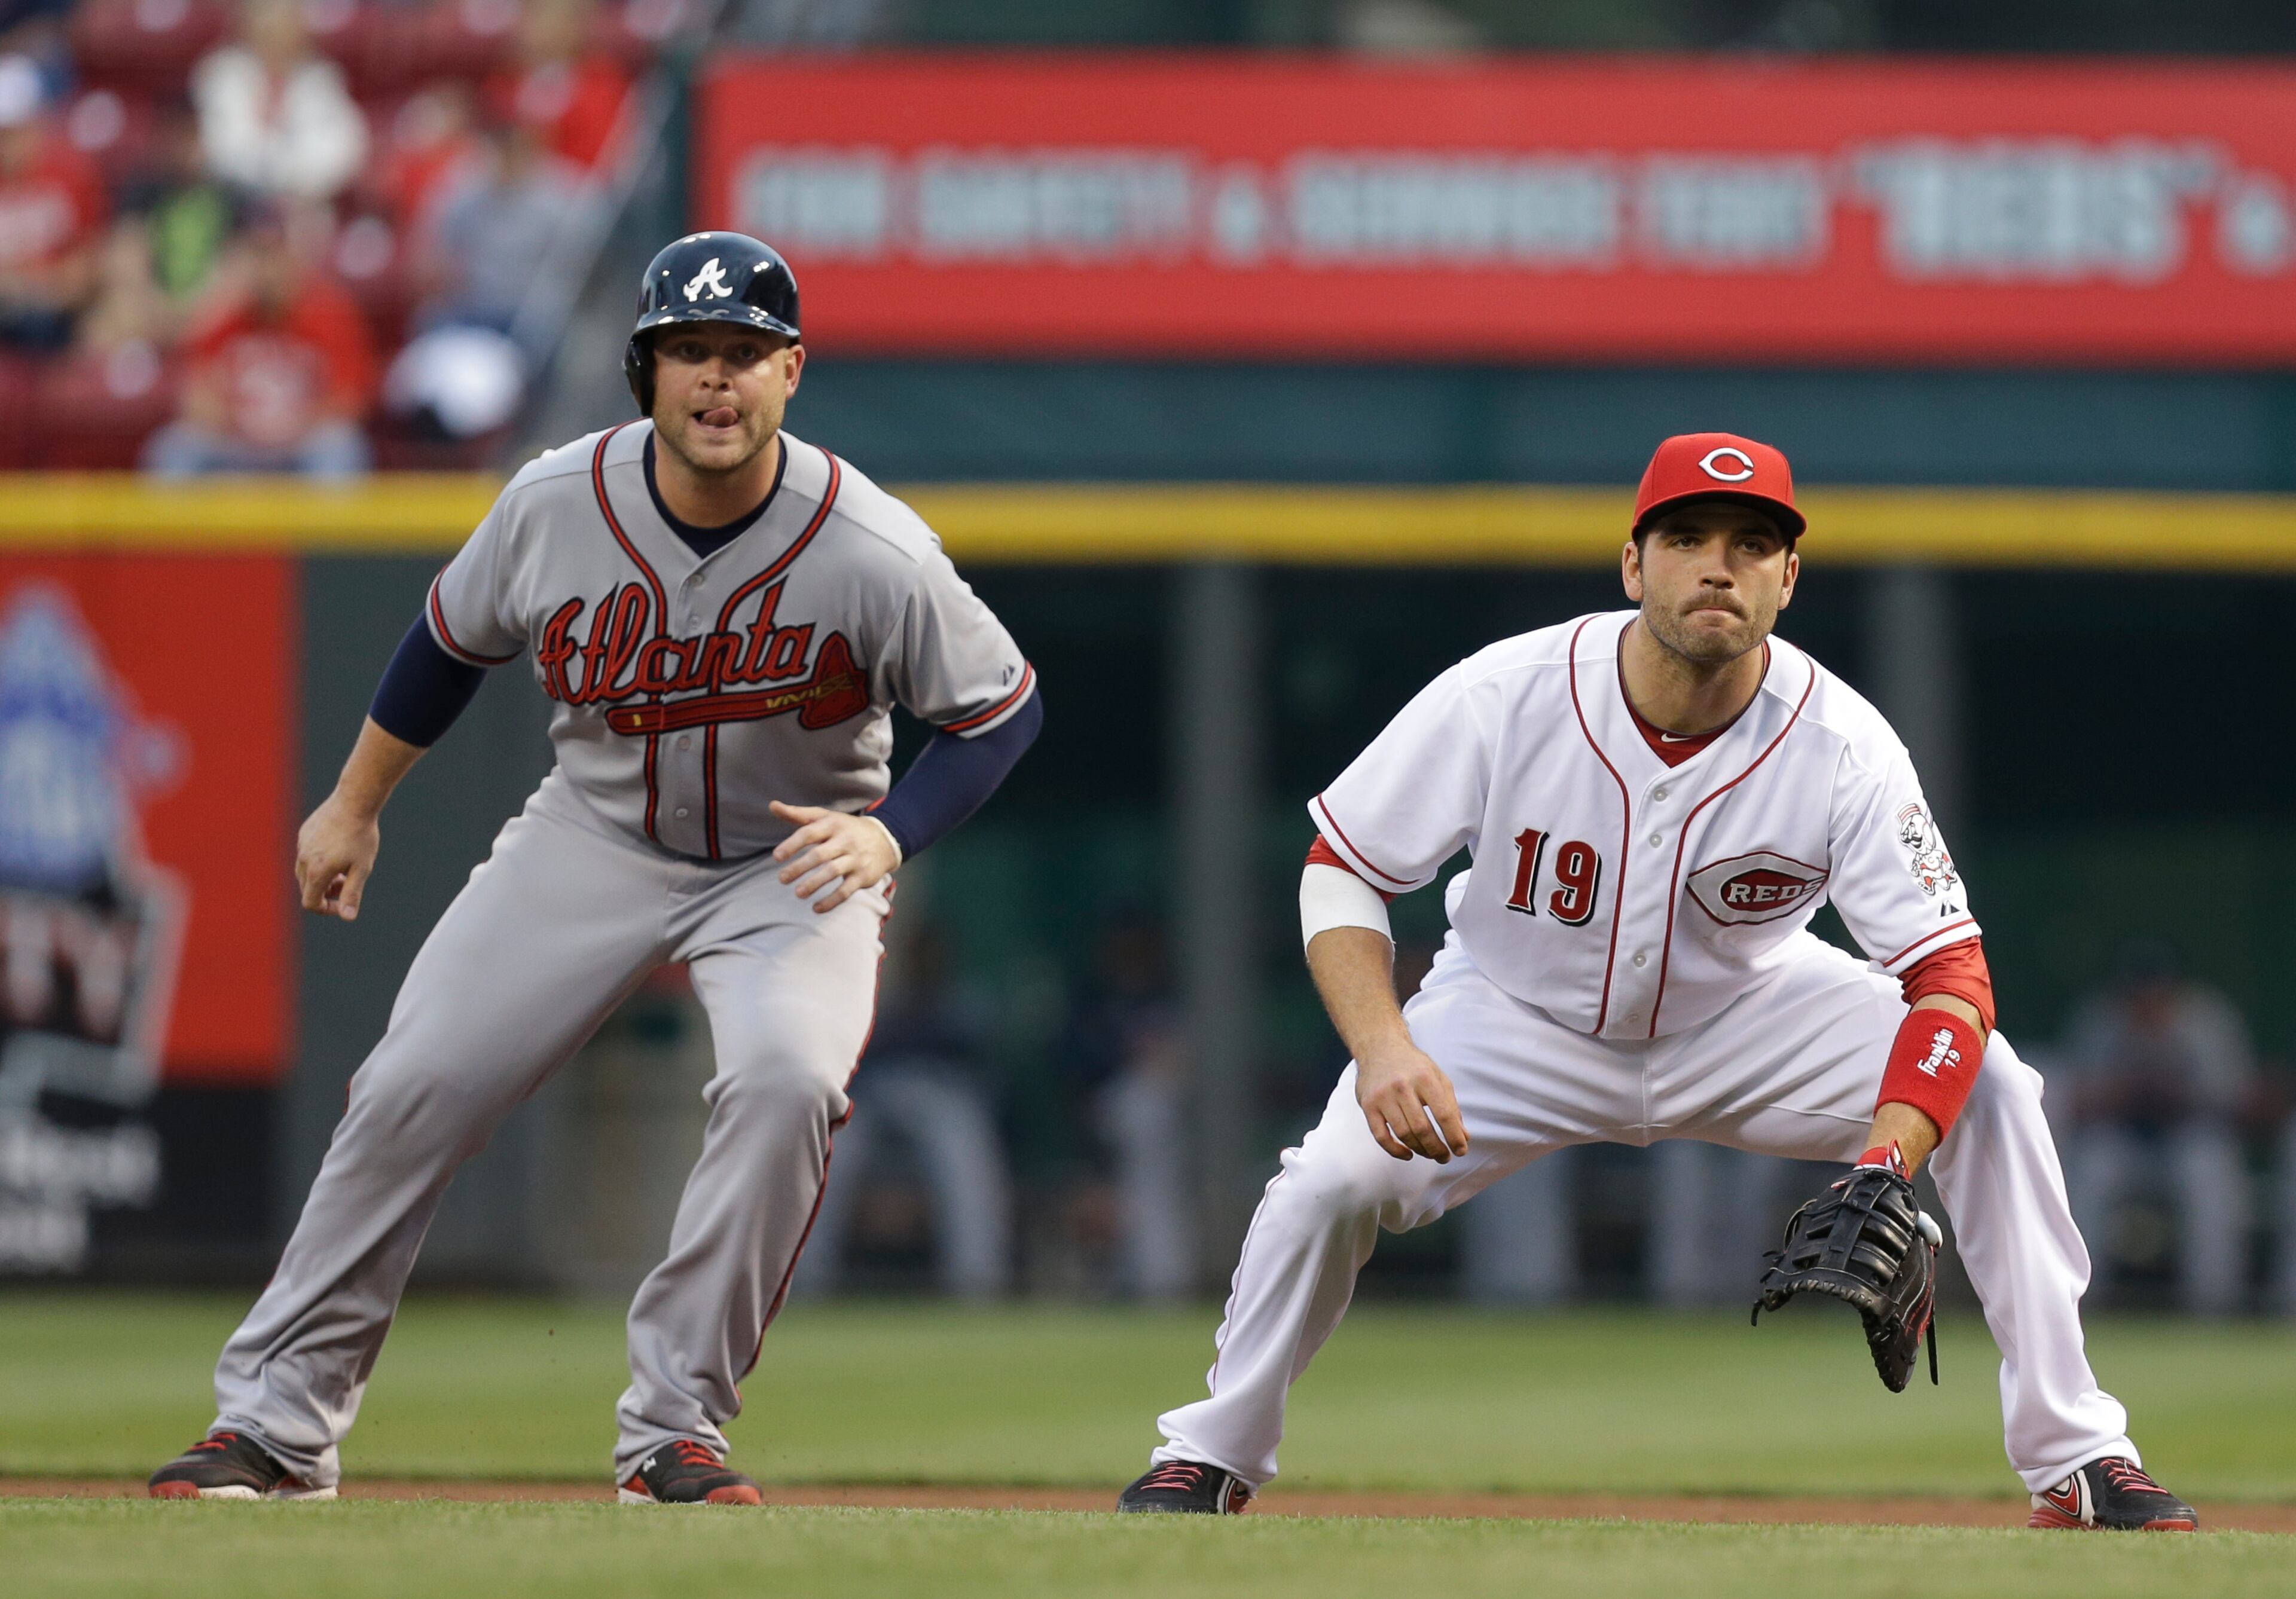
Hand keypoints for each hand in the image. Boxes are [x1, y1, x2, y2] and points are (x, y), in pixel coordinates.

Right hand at [295, 790, 381, 920]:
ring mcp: (301, 845)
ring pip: (304, 872)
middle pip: (307, 889)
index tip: (344, 904)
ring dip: (321, 878)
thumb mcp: (361, 868)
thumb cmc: (361, 836)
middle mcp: (303, 859)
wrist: (354, 802)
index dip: (326, 909)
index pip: (310, 903)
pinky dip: (318, 862)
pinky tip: (337, 851)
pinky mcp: (304, 833)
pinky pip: (305, 855)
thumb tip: (347, 917)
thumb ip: (352, 894)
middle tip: (347, 883)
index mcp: (316, 871)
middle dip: (325, 893)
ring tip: (343, 868)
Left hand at [769, 801, 900, 912]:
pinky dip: (831, 901)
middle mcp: (845, 840)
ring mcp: (855, 859)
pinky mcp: (863, 876)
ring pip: (832, 872)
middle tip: (782, 878)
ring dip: (813, 883)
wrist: (884, 839)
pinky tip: (816, 908)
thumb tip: (772, 805)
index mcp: (833, 824)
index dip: (792, 844)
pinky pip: (846, 891)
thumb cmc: (845, 828)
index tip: (777, 856)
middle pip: (819, 854)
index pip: (810, 833)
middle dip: (799, 867)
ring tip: (798, 893)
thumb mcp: (825, 817)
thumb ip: (798, 814)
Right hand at [1354, 1036, 1468, 1162]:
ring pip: (1404, 1133)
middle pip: (1422, 1128)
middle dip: (1437, 1148)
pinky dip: (1395, 1150)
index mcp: (1425, 1078)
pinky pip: (1381, 1136)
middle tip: (1445, 1157)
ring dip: (1420, 1150)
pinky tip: (1408, 1154)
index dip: (1454, 1136)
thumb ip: (1451, 1107)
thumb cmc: (1413, 1066)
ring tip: (1430, 1154)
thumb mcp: (1438, 1078)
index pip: (1444, 1114)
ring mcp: (1383, 1096)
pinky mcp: (1368, 1105)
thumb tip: (1463, 1137)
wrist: (1379, 1047)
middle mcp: (1402, 1086)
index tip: (1460, 1150)